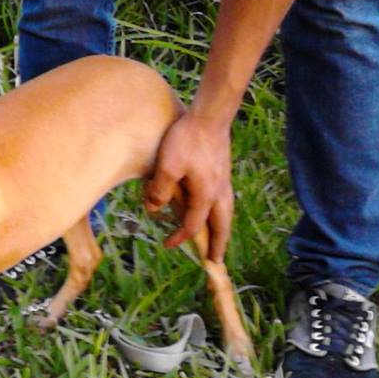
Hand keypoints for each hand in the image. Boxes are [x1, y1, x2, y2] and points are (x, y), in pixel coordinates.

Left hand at [143, 112, 233, 262]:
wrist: (209, 116)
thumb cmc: (187, 139)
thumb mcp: (167, 165)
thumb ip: (159, 190)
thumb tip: (152, 210)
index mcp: (206, 195)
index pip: (193, 226)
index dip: (180, 238)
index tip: (166, 245)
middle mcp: (219, 192)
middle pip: (221, 226)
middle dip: (217, 246)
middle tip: (215, 261)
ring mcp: (224, 182)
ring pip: (226, 214)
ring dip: (222, 230)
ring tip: (218, 241)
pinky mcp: (223, 172)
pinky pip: (224, 201)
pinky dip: (221, 214)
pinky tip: (214, 210)